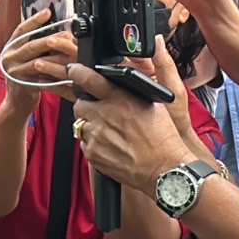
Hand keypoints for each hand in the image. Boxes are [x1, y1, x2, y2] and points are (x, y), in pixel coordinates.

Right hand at [1, 9, 77, 108]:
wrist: (16, 103)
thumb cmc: (24, 78)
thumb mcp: (23, 59)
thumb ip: (32, 45)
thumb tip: (53, 31)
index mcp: (9, 48)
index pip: (20, 30)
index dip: (34, 20)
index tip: (48, 12)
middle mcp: (9, 59)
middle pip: (31, 45)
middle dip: (51, 39)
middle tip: (67, 35)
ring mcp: (15, 72)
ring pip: (38, 62)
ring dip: (57, 57)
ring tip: (72, 53)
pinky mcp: (23, 85)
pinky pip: (42, 78)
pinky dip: (56, 74)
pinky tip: (67, 71)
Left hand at [69, 37, 204, 195]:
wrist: (164, 168)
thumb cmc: (163, 137)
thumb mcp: (152, 102)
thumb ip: (131, 89)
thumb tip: (121, 77)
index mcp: (119, 98)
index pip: (89, 78)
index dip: (77, 72)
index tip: (73, 70)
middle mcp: (105, 115)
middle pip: (80, 104)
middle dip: (88, 107)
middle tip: (101, 113)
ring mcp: (97, 135)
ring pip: (81, 125)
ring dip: (91, 126)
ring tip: (110, 133)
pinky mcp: (93, 153)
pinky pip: (85, 144)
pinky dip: (94, 144)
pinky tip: (111, 146)